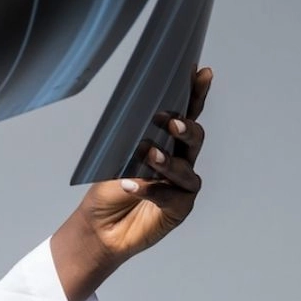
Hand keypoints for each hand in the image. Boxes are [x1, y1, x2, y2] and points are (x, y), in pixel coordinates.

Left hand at [52, 67, 212, 300]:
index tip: (201, 72)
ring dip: (166, 160)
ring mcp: (182, 187)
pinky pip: (171, 196)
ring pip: (185, 169)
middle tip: (170, 121)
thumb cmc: (107, 190)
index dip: (196, 94)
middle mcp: (180, 161)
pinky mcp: (178, 210)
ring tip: (147, 155)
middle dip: (185, 128)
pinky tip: (133, 185)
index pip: (185, 114)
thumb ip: (130, 142)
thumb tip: (138, 122)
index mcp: (166, 142)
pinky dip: (151, 189)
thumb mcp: (114, 159)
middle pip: (194, 139)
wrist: (98, 227)